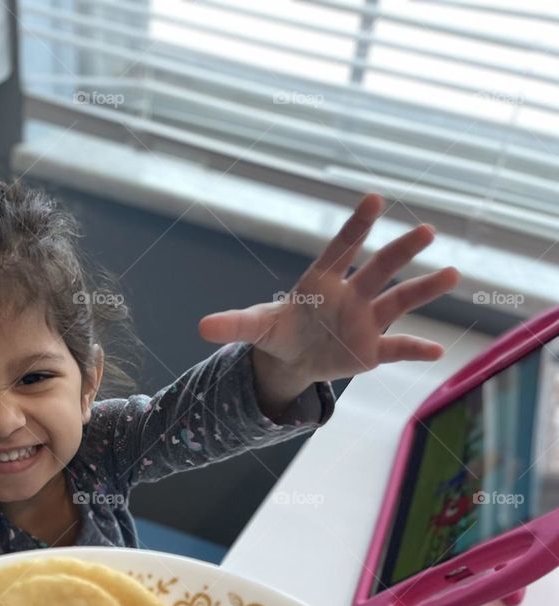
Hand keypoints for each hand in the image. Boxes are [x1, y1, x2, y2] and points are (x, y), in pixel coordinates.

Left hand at [198, 192, 460, 385]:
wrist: (294, 358)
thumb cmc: (281, 330)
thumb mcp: (256, 327)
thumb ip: (234, 322)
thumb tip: (200, 325)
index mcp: (323, 280)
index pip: (342, 248)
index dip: (356, 226)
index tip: (373, 199)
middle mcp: (352, 294)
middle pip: (380, 268)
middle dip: (401, 250)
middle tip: (426, 230)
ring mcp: (366, 320)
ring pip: (400, 301)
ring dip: (425, 289)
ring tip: (452, 273)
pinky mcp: (372, 350)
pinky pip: (397, 348)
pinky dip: (415, 351)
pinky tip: (436, 353)